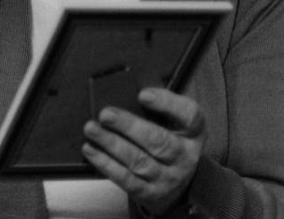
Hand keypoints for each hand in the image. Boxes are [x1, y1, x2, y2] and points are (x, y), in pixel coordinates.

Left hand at [82, 88, 205, 215]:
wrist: (175, 186)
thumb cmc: (166, 143)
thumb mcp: (171, 125)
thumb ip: (154, 109)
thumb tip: (122, 90)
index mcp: (193, 133)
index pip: (190, 116)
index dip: (167, 103)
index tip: (142, 94)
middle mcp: (185, 156)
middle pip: (159, 141)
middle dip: (129, 126)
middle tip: (105, 114)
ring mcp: (168, 178)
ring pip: (140, 161)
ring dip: (112, 144)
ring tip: (92, 129)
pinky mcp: (150, 193)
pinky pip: (126, 179)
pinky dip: (106, 163)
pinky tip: (91, 149)